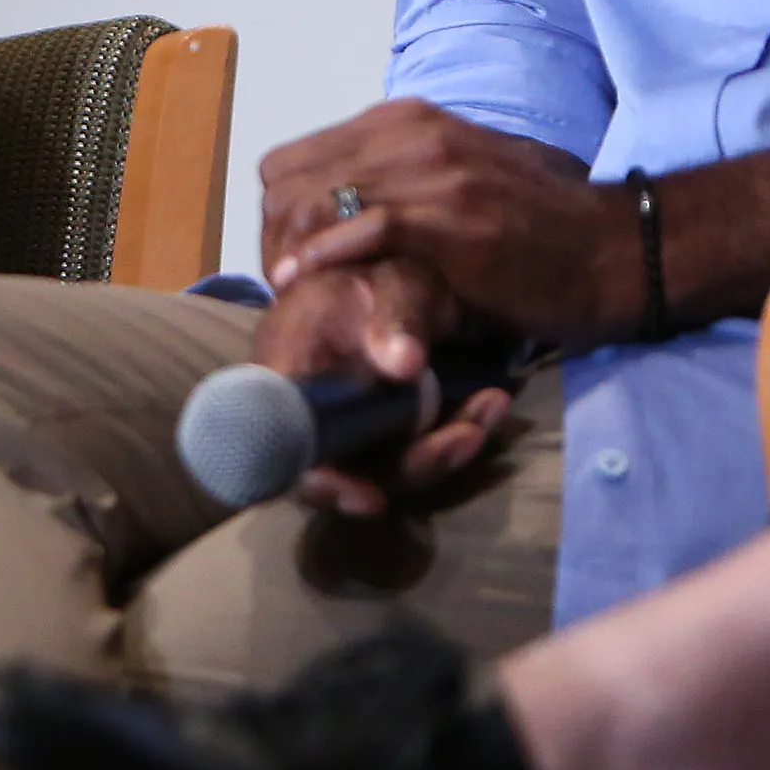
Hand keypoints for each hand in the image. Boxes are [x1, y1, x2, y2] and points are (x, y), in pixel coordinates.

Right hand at [249, 253, 511, 518]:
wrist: (394, 271)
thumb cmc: (379, 271)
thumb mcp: (392, 282)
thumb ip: (396, 317)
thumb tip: (404, 367)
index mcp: (284, 369)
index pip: (279, 439)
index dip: (319, 479)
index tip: (370, 498)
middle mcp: (307, 408)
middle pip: (346, 467)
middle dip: (412, 462)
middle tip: (466, 438)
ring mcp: (345, 424)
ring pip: (387, 464)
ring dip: (442, 449)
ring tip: (490, 411)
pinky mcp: (379, 429)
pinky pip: (412, 450)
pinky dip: (451, 435)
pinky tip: (489, 405)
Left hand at [260, 99, 627, 342]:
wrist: (612, 249)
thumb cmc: (536, 224)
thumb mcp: (459, 175)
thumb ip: (402, 174)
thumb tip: (347, 198)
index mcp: (406, 120)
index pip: (296, 158)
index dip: (280, 210)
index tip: (284, 254)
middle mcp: (410, 132)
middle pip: (292, 180)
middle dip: (275, 233)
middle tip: (281, 281)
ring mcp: (430, 169)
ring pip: (317, 200)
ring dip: (292, 249)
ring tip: (288, 289)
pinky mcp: (448, 213)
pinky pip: (363, 227)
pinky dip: (326, 256)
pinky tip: (305, 281)